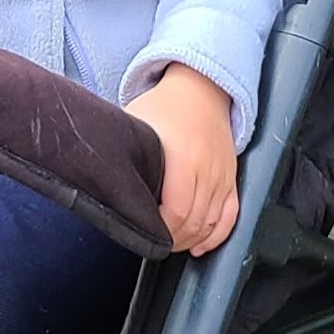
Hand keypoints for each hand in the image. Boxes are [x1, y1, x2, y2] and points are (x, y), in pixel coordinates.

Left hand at [137, 64, 239, 255]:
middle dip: (173, 239)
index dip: (160, 230)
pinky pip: (230, 216)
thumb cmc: (165, 106)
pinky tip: (200, 245)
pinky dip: (217, 236)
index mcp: (184, 158)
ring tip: (171, 243)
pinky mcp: (232, 179)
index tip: (144, 234)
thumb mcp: (137, 123)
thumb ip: (125, 152)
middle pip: (194, 222)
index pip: (175, 211)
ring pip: (212, 224)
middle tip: (154, 243)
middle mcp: (208, 169)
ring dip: (191, 240)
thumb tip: (101, 176)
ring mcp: (223, 175)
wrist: (201, 88)